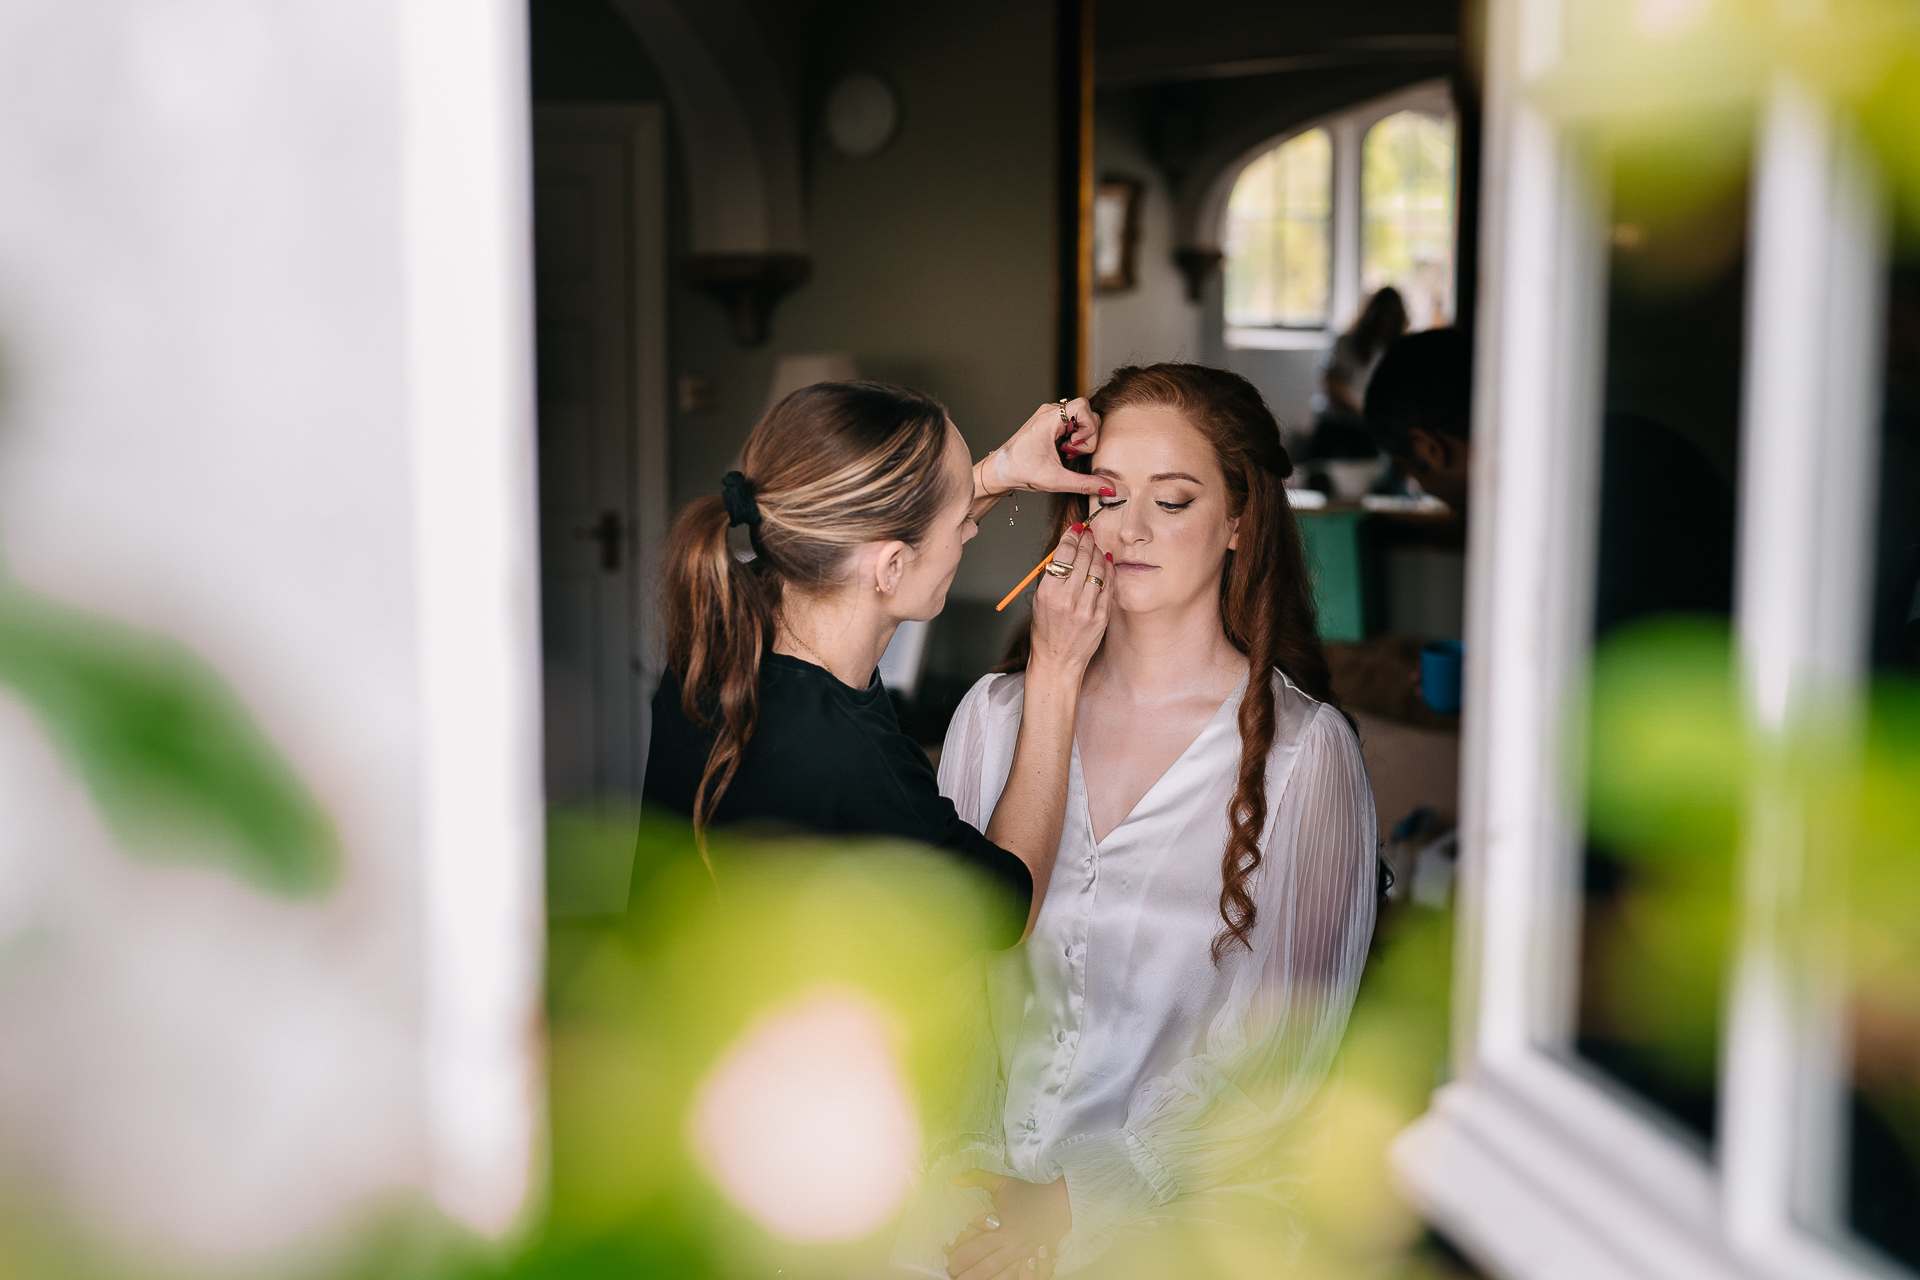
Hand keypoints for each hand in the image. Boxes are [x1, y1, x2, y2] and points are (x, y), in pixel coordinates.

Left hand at [943, 1170, 1069, 1279]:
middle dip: (963, 1268)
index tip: (946, 1251)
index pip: (972, 1240)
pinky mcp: (1031, 1263)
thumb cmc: (1030, 1194)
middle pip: (981, 1262)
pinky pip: (1013, 1278)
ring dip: (978, 1278)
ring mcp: (1021, 1256)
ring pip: (996, 1274)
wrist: (1062, 1205)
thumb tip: (952, 1178)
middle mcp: (1009, 1242)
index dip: (956, 1248)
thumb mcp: (1003, 1183)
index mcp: (1000, 1224)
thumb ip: (976, 1178)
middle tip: (951, 1271)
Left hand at [976, 398, 1106, 501]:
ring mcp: (1050, 415)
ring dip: (1080, 436)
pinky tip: (1063, 450)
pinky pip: (1073, 421)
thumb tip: (1109, 489)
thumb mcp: (1056, 480)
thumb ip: (1085, 484)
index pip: (1082, 406)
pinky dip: (1074, 436)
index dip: (1087, 427)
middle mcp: (1049, 412)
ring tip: (1066, 451)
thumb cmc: (1021, 472)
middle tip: (1071, 451)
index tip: (1074, 445)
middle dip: (1086, 435)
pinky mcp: (1050, 421)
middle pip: (1086, 412)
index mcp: (1047, 420)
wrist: (1001, 471)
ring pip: (1081, 416)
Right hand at [1027, 522, 1108, 680]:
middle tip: (1088, 531)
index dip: (1072, 536)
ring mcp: (1087, 609)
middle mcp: (1068, 600)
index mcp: (1049, 593)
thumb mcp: (1039, 600)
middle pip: (1083, 558)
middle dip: (1087, 540)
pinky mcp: (1101, 616)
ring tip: (1096, 545)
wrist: (1058, 660)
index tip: (1076, 528)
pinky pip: (1108, 586)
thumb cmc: (1046, 630)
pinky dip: (1108, 570)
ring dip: (1098, 552)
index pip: (1064, 553)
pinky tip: (1106, 562)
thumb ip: (1052, 575)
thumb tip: (1067, 548)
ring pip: (1098, 569)